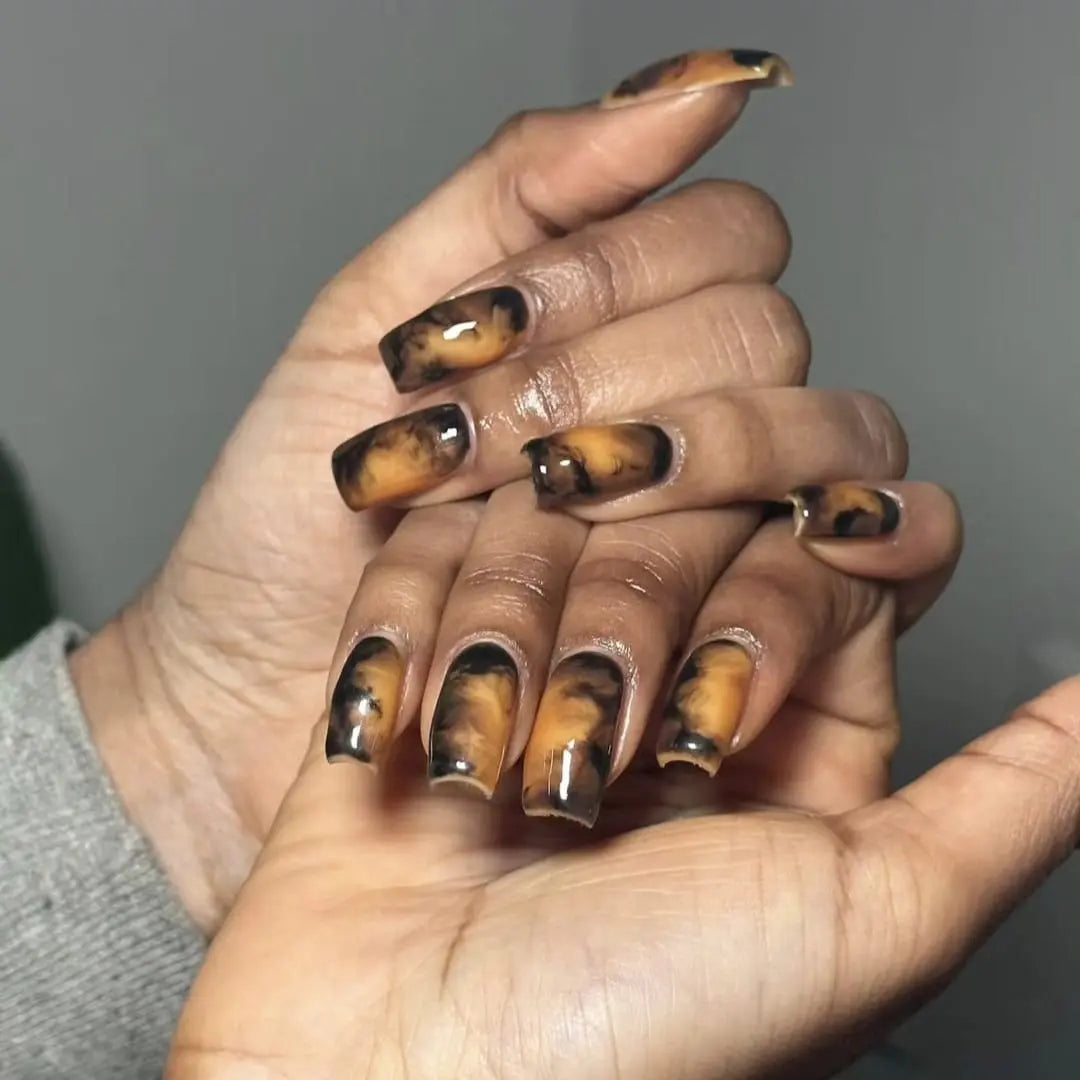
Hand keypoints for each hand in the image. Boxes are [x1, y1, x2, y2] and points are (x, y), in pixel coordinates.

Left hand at [68, 51, 801, 929]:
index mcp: (626, 334)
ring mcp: (735, 526)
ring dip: (669, 490)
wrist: (265, 692)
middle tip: (467, 469)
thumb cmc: (298, 521)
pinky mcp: (756, 642)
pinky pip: (876, 576)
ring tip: (534, 547)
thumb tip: (704, 85)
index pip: (717, 241)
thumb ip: (525, 193)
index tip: (449, 354)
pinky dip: (840, 566)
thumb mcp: (374, 322)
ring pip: (816, 449)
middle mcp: (699, 417)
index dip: (594, 286)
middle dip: (597, 396)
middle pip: (758, 340)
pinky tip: (780, 577)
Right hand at [162, 489, 1066, 1079]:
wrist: (386, 1072)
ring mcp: (535, 637)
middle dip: (635, 624)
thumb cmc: (633, 1031)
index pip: (831, 550)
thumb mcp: (872, 913)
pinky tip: (418, 732)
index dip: (793, 585)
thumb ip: (1016, 794)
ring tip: (489, 777)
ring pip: (553, 511)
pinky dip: (418, 630)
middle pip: (686, 512)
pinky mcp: (424, 631)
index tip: (737, 676)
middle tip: (602, 765)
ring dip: (517, 639)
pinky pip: (438, 538)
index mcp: (787, 721)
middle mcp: (664, 662)